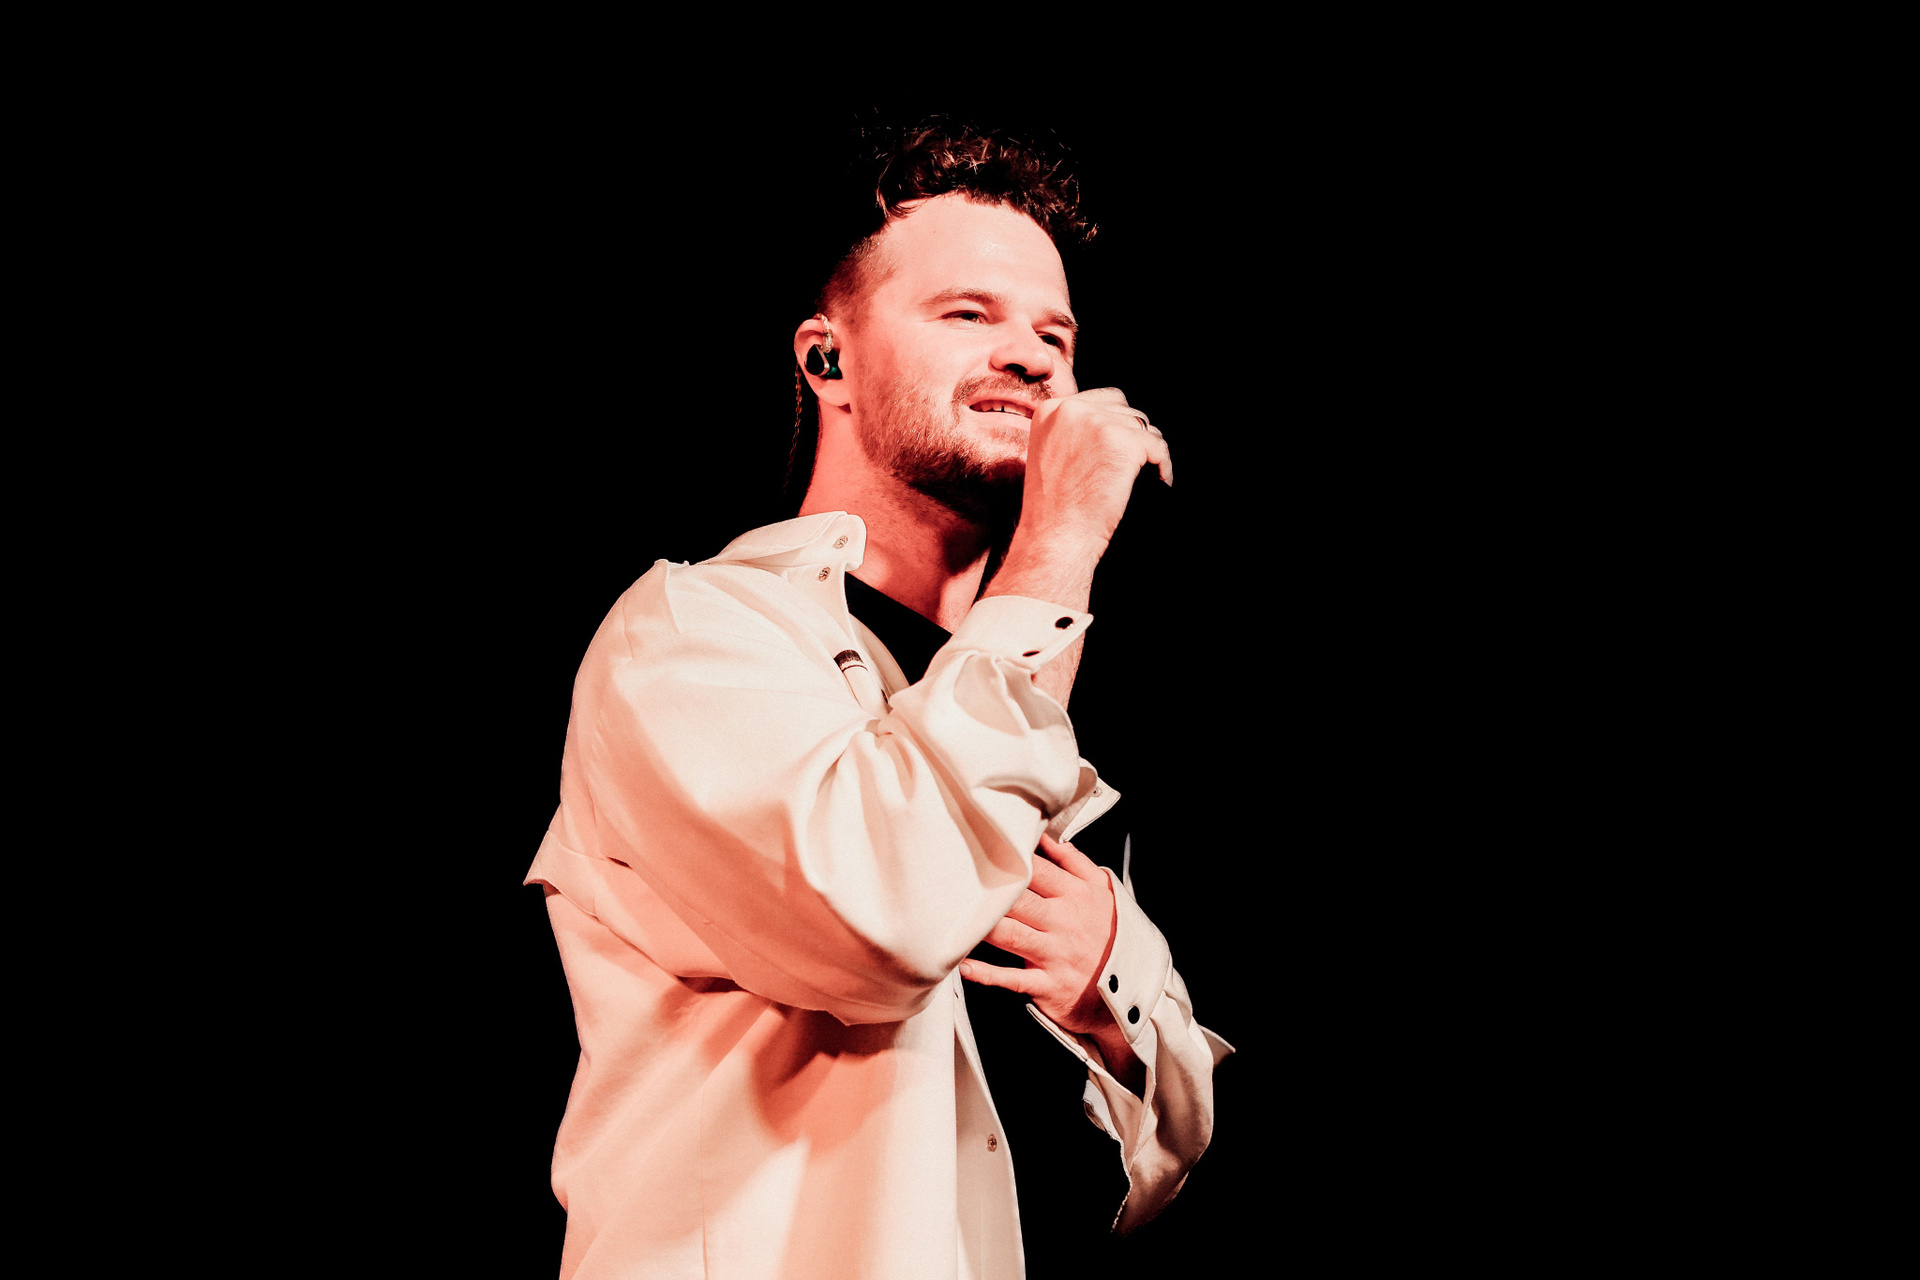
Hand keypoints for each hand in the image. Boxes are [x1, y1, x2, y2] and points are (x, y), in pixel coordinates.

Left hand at [960, 834, 1144, 1087]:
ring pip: (1011, 935)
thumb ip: (1075, 862)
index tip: (978, 848)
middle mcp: (1064, 922)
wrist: (1132, 992)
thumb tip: (1046, 836)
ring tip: (951, 917)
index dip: (1007, 859)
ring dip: (981, 927)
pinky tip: (963, 965)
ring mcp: (1055, 954)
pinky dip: (986, 974)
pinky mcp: (1048, 985)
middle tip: (951, 879)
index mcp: (1077, 895)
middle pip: (1018, 899)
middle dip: (986, 891)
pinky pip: (1012, 979)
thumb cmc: (1110, 936)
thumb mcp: (1104, 892)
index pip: (1037, 869)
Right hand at [1015, 387, 1171, 554]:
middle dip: (1135, 438)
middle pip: (1126, 411)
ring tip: (1146, 476)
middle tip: (1136, 468)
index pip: (1103, 400)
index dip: (1119, 425)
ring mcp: (1098, 423)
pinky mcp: (1124, 442)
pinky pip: (1158, 447)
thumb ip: (1075, 431)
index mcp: (1051, 409)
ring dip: (1149, 452)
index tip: (1122, 453)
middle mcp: (1072, 409)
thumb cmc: (1054, 510)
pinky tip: (1159, 482)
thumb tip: (1117, 420)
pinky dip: (1162, 467)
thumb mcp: (1050, 455)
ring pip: (1145, 428)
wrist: (1055, 538)